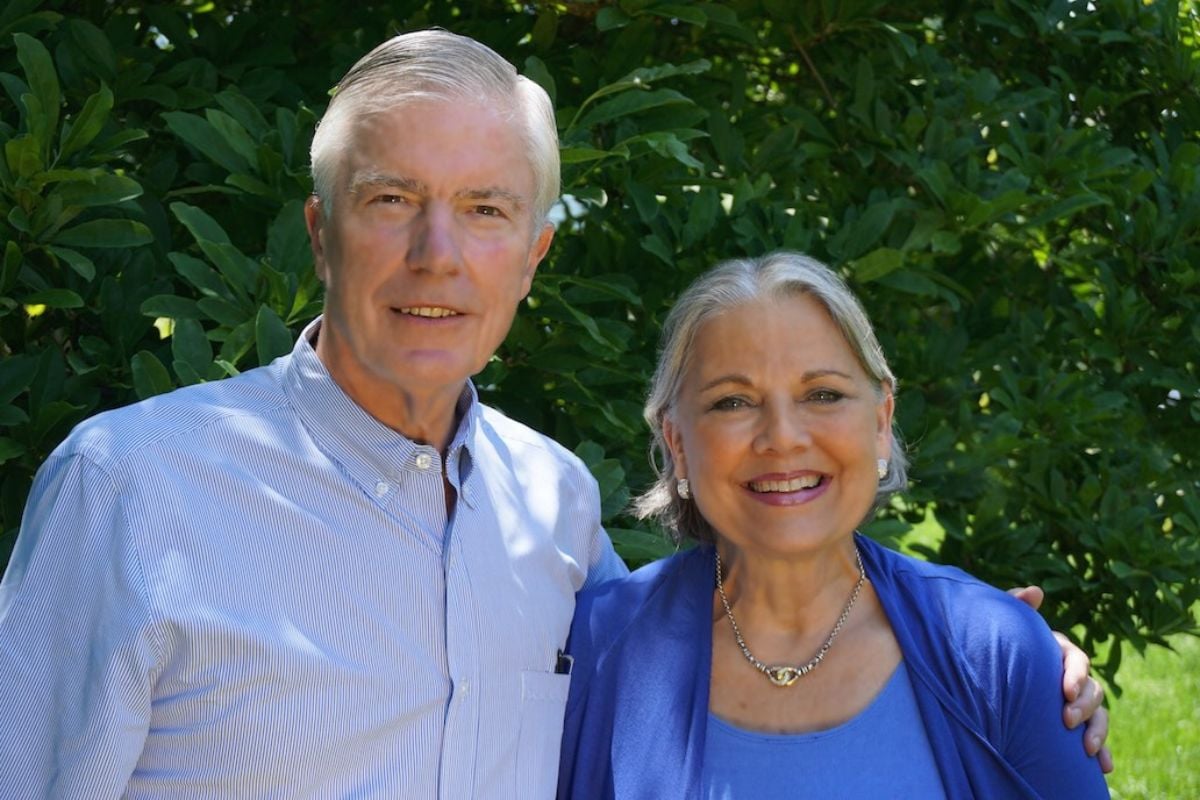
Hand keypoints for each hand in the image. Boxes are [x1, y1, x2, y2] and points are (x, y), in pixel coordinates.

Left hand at [1009, 586, 1114, 773]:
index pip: (1077, 660)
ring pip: (1098, 714)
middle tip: (1066, 721)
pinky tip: (1103, 766)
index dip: (1075, 674)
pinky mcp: (1073, 726)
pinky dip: (1102, 751)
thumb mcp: (1004, 627)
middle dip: (1084, 706)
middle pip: (1092, 689)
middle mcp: (1070, 677)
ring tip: (1086, 749)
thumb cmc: (995, 646)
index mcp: (1057, 652)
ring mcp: (1073, 702)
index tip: (1064, 690)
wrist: (980, 676)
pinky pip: (1093, 738)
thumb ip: (1015, 607)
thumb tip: (1035, 591)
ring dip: (1097, 731)